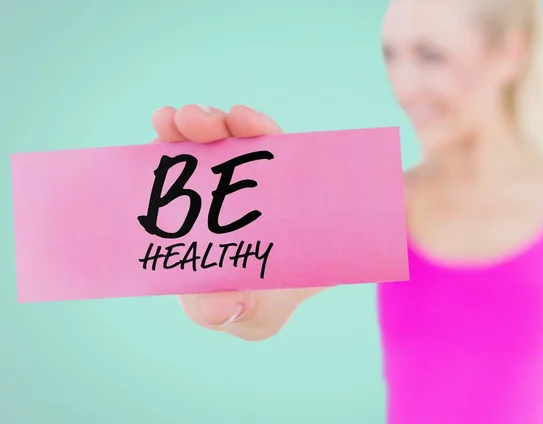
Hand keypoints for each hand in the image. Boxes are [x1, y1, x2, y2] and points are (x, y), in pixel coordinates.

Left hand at [152, 104, 325, 340]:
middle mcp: (216, 196)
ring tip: (204, 119)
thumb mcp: (250, 317)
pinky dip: (254, 126)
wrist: (323, 279)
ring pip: (224, 139)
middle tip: (174, 121)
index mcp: (194, 228)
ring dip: (210, 121)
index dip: (152, 168)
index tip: (148, 147)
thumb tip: (218, 307)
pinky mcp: (282, 165)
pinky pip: (267, 140)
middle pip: (190, 156)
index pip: (168, 192)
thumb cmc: (271, 299)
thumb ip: (225, 313)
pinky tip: (245, 118)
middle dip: (177, 134)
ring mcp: (249, 178)